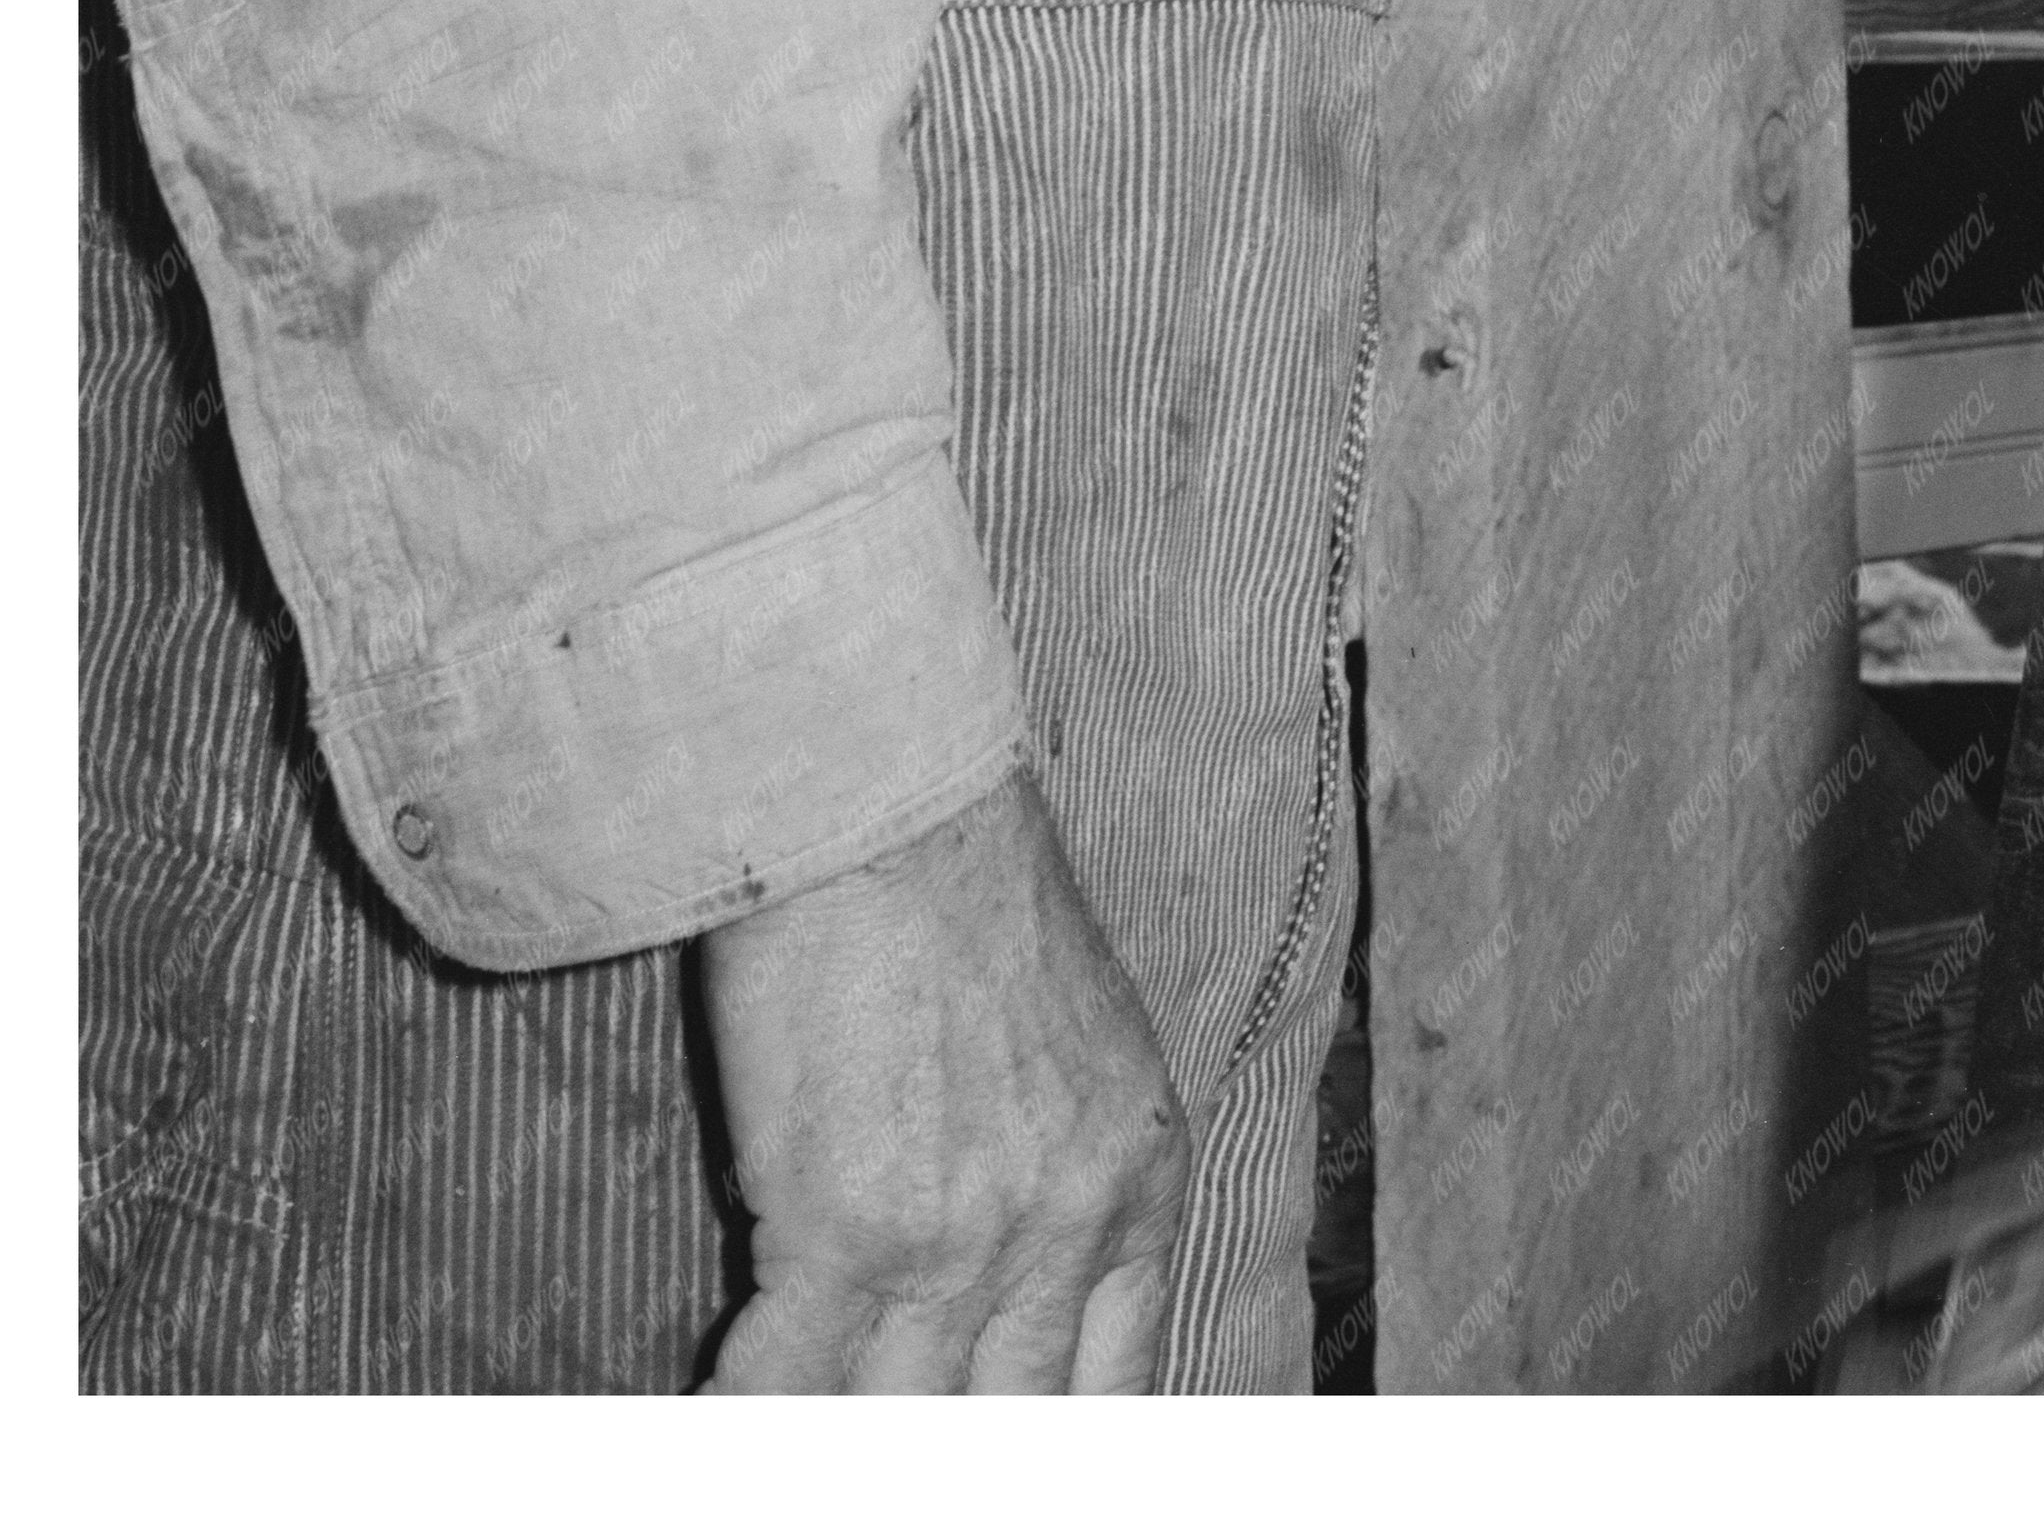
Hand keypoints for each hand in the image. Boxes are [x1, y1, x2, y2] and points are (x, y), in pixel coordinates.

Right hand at [703, 770, 1188, 1391]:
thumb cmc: (966, 890)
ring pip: (895, 1430)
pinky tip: (708, 1421)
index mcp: (1133, 1180)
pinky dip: (741, 1417)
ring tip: (801, 1426)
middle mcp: (1062, 1229)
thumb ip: (1061, 1175)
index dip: (1049, 1451)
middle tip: (889, 1429)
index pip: (1114, 1396)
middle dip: (943, 1449)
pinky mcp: (845, 1229)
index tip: (1002, 1448)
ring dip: (838, 1436)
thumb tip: (992, 1290)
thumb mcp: (1083, 1043)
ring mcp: (958, 1243)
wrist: (884, 796)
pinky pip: (783, 1389)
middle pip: (1002, 1431)